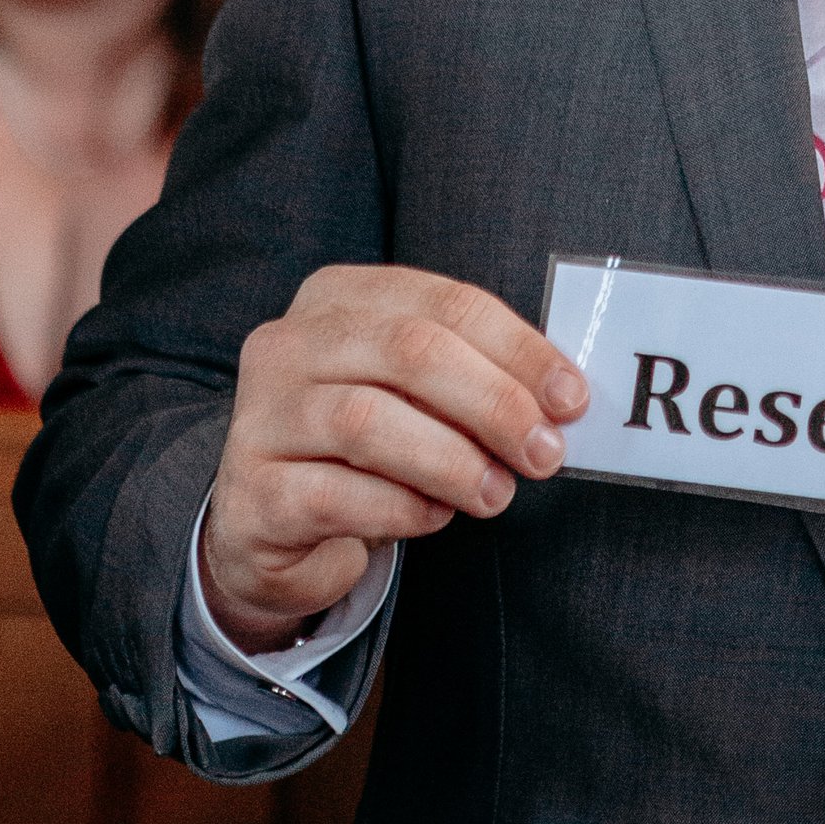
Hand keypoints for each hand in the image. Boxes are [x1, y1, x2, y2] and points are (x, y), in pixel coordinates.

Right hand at [199, 267, 586, 654]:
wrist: (274, 526)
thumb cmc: (366, 448)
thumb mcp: (416, 395)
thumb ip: (474, 378)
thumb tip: (562, 399)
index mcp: (338, 297)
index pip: (444, 303)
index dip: (518, 349)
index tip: (571, 398)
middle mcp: (288, 343)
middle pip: (410, 352)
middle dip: (495, 403)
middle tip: (544, 453)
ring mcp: (260, 416)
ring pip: (369, 422)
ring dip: (452, 461)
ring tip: (496, 493)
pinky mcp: (253, 491)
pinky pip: (337, 495)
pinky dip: (402, 508)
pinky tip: (434, 517)